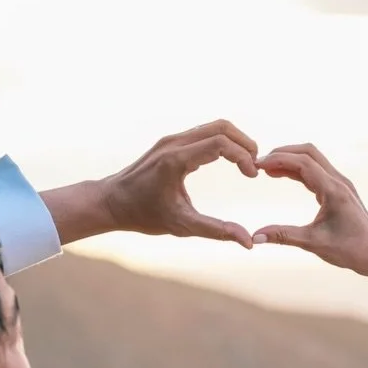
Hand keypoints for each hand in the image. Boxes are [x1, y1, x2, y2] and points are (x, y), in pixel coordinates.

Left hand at [98, 120, 258, 248]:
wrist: (110, 202)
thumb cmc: (143, 215)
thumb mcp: (181, 226)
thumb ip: (216, 231)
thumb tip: (248, 241)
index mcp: (176, 160)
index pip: (220, 143)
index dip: (243, 156)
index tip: (252, 176)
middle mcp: (174, 143)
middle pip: (221, 126)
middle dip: (245, 143)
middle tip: (256, 165)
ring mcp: (172, 139)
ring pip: (213, 126)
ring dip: (234, 140)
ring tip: (247, 163)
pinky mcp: (171, 142)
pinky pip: (203, 132)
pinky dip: (222, 141)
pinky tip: (229, 160)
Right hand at [251, 143, 367, 274]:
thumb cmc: (350, 250)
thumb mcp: (313, 243)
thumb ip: (283, 236)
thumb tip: (255, 237)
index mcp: (333, 190)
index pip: (303, 162)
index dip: (278, 159)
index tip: (257, 164)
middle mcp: (338, 181)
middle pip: (308, 152)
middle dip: (283, 154)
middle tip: (260, 163)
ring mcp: (340, 184)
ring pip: (313, 160)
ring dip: (290, 160)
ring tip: (267, 170)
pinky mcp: (339, 190)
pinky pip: (316, 171)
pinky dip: (298, 170)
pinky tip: (284, 176)